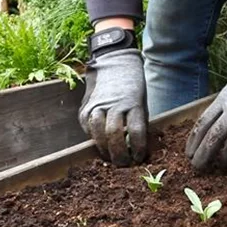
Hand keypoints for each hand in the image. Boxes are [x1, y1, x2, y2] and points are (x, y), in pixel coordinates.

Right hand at [79, 48, 147, 166]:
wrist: (113, 62)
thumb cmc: (132, 86)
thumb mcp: (141, 103)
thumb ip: (138, 123)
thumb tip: (137, 148)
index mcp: (133, 103)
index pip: (136, 132)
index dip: (138, 149)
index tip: (139, 158)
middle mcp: (114, 105)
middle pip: (115, 135)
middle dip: (119, 154)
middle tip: (124, 164)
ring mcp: (97, 106)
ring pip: (99, 134)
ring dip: (105, 150)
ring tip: (111, 159)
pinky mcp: (85, 108)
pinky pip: (89, 129)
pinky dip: (95, 140)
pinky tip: (101, 145)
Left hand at [185, 55, 226, 170]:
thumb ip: (222, 108)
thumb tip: (210, 128)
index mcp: (222, 100)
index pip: (203, 123)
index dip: (194, 140)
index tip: (188, 153)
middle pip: (214, 133)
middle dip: (204, 153)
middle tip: (198, 166)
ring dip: (226, 154)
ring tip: (222, 165)